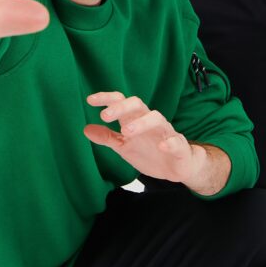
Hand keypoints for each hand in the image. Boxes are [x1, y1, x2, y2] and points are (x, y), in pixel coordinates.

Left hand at [84, 91, 214, 192]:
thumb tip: (85, 129)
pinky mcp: (179, 146)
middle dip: (121, 107)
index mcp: (136, 119)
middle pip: (137, 104)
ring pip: (156, 118)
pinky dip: (170, 142)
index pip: (121, 102)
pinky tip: (162, 146)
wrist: (177, 167)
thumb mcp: (124, 146)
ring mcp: (166, 132)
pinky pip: (176, 141)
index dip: (107, 98)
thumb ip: (107, 137)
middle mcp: (151, 121)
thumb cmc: (150, 152)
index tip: (89, 100)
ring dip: (141, 123)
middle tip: (105, 116)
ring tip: (126, 132)